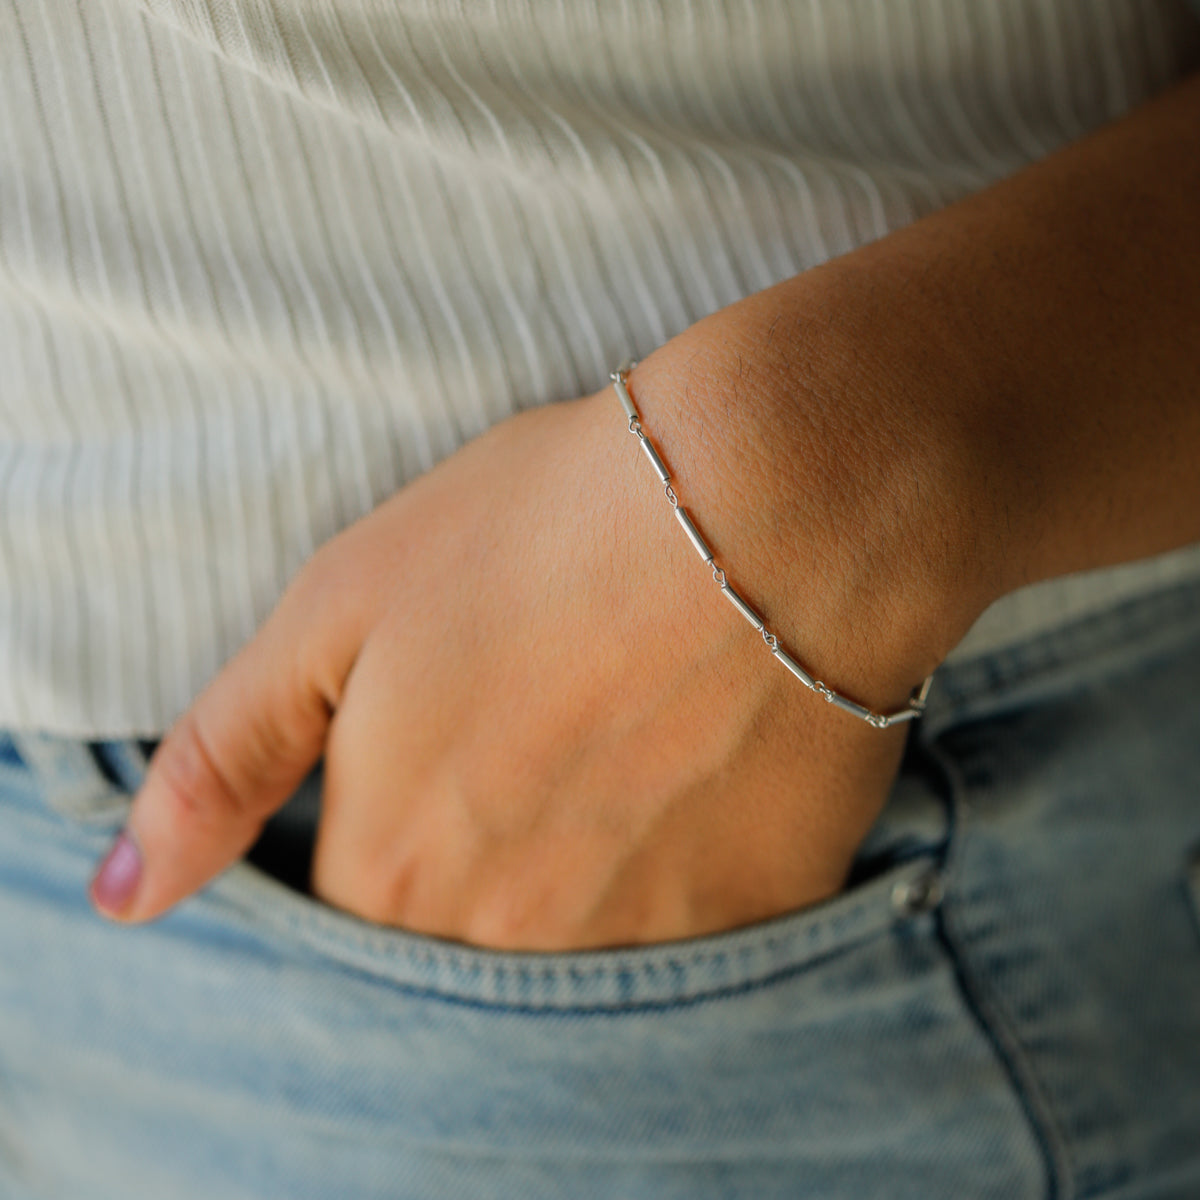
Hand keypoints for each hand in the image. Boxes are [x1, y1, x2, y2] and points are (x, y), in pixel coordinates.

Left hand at [88, 289, 987, 949]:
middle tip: (551, 711)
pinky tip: (706, 750)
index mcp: (390, 870)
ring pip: (578, 939)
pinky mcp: (756, 914)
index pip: (354, 904)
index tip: (452, 725)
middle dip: (487, 836)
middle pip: (464, 934)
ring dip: (589, 852)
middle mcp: (507, 938)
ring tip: (630, 725)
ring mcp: (641, 943)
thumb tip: (123, 901)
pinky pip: (692, 921)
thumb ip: (221, 762)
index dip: (396, 807)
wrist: (768, 503)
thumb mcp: (337, 610)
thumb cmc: (542, 531)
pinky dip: (688, 851)